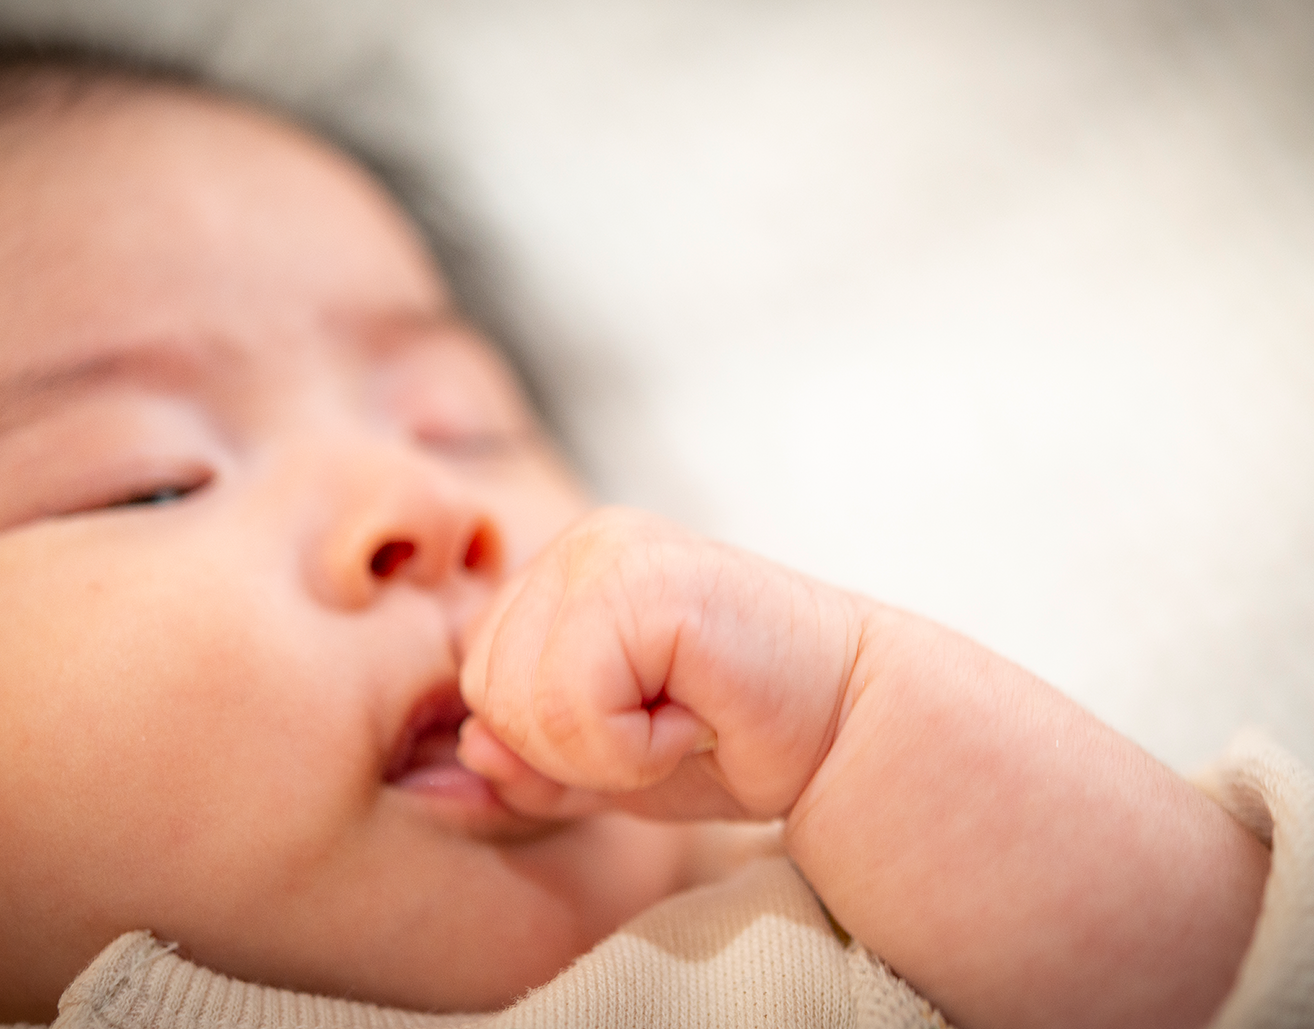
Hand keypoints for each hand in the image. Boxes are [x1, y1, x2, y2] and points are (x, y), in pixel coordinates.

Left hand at [457, 507, 864, 823]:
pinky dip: (633, 749)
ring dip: (606, 751)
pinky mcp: (649, 581)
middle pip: (487, 686)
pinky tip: (698, 718)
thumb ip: (525, 764)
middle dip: (569, 746)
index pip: (477, 677)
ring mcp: (611, 552)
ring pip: (521, 701)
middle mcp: (580, 545)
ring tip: (684, 719)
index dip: (546, 740)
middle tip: (666, 726)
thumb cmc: (732, 742)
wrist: (854, 731)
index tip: (642, 728)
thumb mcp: (602, 768)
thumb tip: (459, 760)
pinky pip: (574, 704)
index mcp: (561, 573)